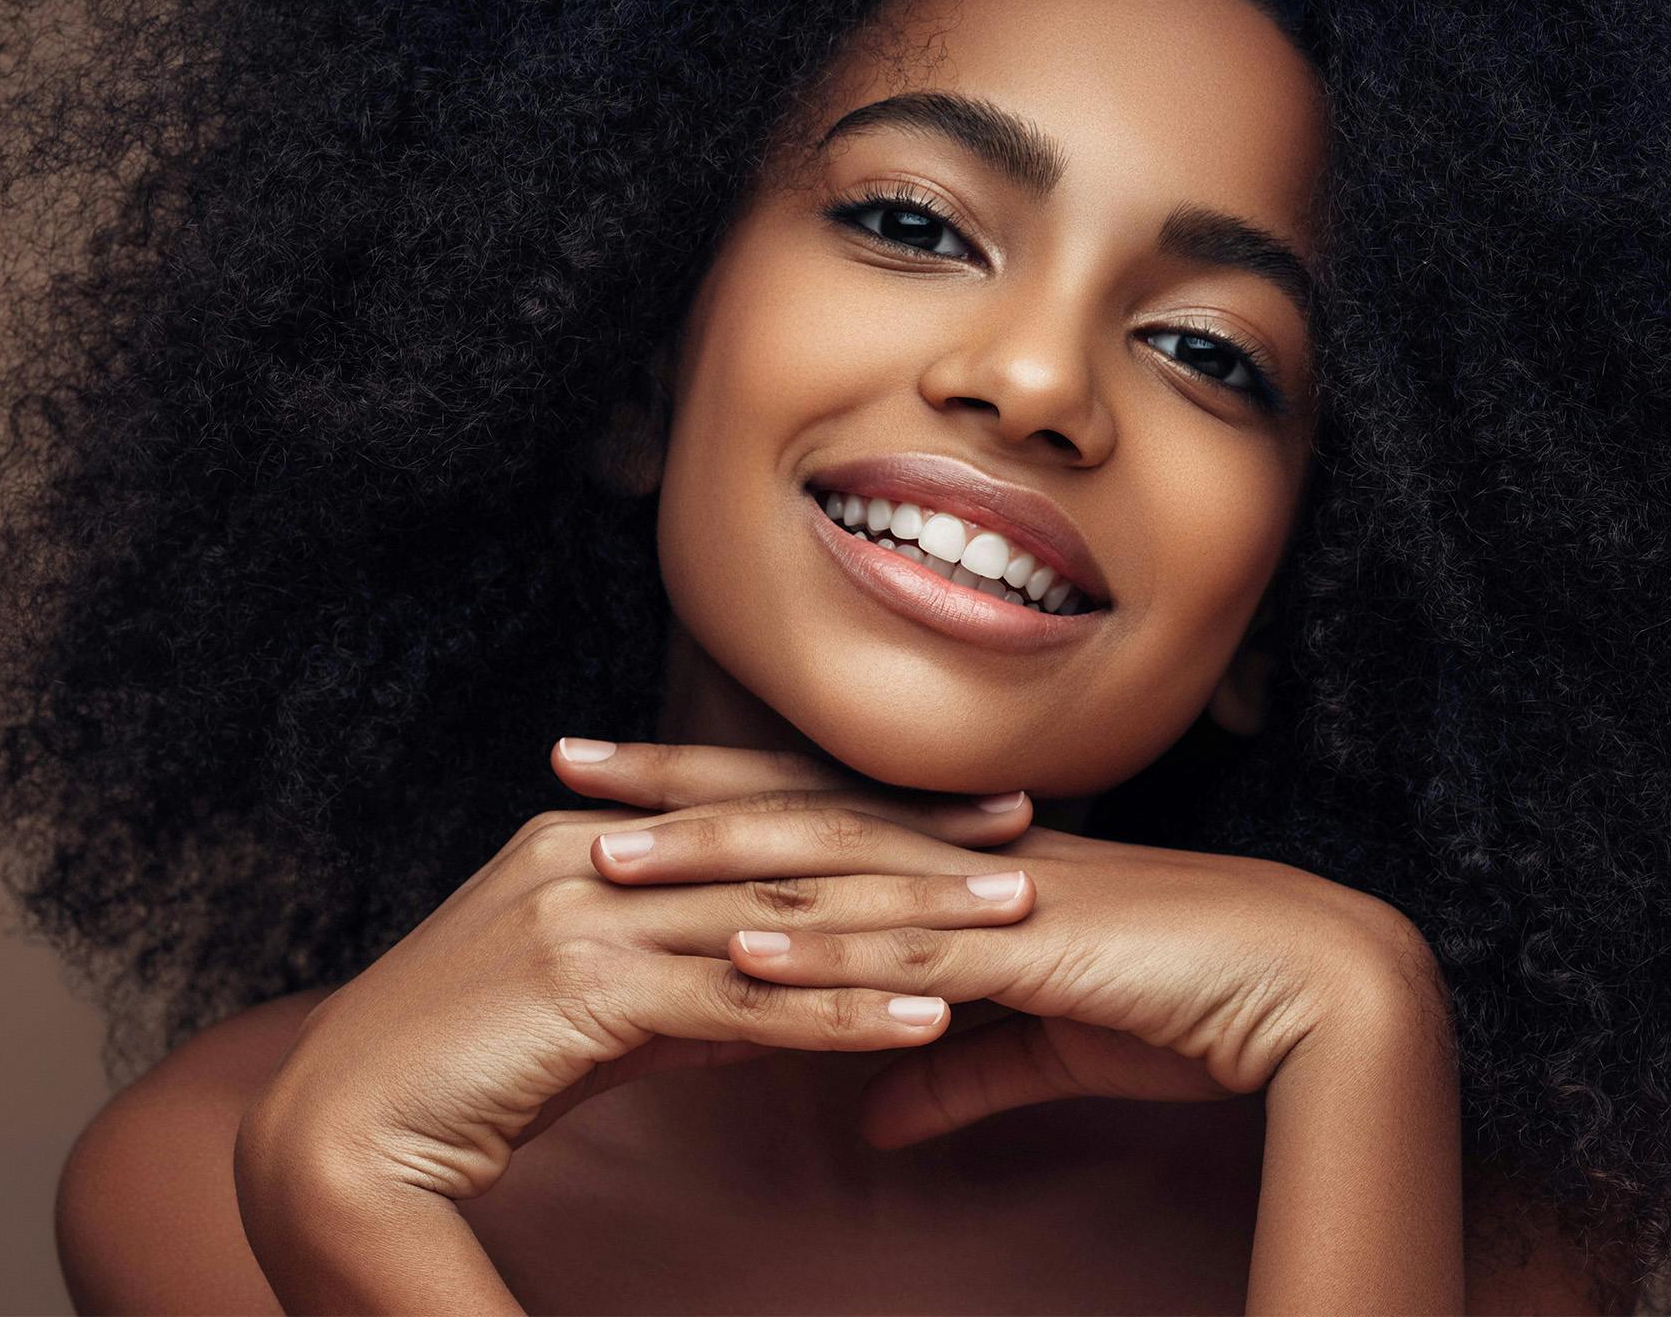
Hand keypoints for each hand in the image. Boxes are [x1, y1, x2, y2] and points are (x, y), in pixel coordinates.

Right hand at [236, 738, 1035, 1214]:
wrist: (339, 1127)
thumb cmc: (463, 1065)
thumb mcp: (585, 1001)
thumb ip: (673, 978)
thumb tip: (765, 979)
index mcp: (591, 840)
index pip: (755, 811)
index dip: (864, 807)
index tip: (960, 809)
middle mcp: (595, 854)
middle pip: (783, 844)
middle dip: (911, 842)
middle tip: (1022, 837)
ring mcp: (590, 913)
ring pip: (779, 915)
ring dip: (906, 920)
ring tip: (1012, 920)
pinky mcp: (588, 987)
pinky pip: (742, 1001)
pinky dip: (841, 1008)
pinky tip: (925, 1015)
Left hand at [585, 811, 1442, 1148]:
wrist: (1305, 985)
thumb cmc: (1179, 996)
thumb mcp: (1038, 1037)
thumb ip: (945, 1067)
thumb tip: (865, 1110)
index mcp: (952, 858)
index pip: (805, 806)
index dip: (705, 789)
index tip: (616, 781)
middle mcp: (954, 854)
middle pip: (785, 806)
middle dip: (669, 786)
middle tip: (565, 761)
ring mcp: (985, 892)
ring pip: (824, 865)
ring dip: (711, 862)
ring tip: (603, 858)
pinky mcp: (1027, 948)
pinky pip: (905, 949)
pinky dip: (819, 952)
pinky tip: (739, 955)